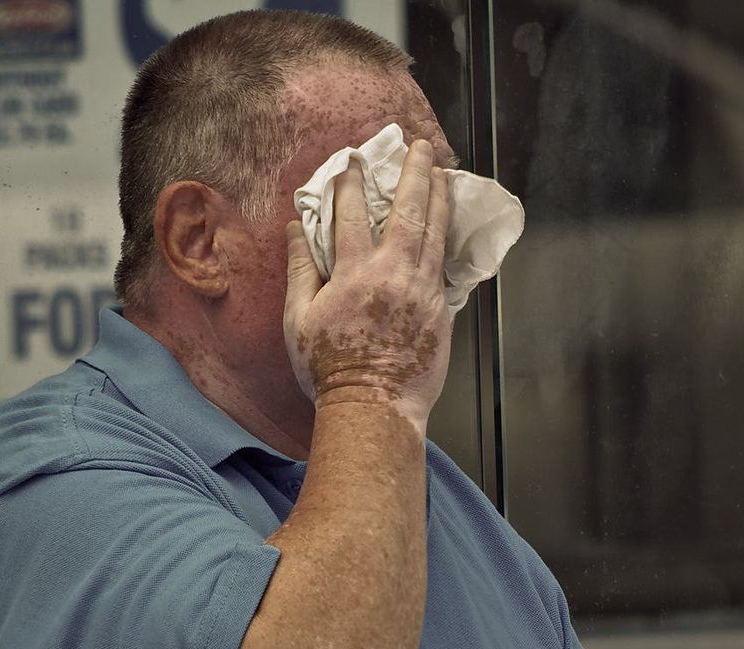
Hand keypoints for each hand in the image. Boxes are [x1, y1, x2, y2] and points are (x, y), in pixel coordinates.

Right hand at [284, 139, 453, 431]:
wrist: (374, 406)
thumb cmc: (328, 367)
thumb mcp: (299, 318)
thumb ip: (301, 268)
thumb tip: (296, 228)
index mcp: (354, 273)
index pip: (353, 214)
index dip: (351, 184)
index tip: (352, 161)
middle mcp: (393, 274)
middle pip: (407, 212)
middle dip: (413, 174)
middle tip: (419, 146)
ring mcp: (422, 290)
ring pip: (434, 232)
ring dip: (437, 197)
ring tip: (441, 171)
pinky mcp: (440, 309)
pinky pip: (445, 261)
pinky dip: (446, 234)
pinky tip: (447, 220)